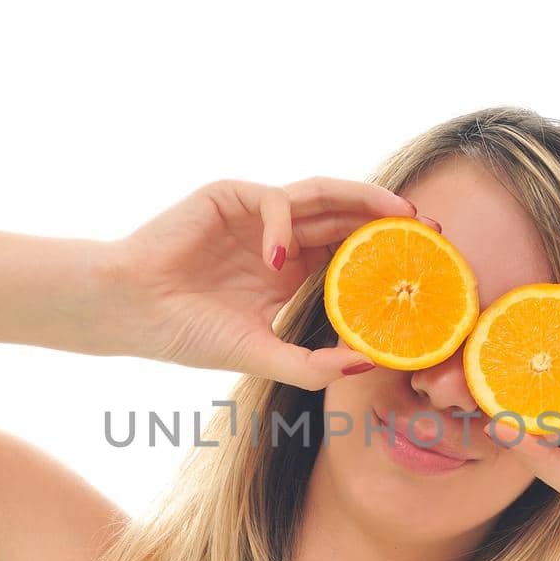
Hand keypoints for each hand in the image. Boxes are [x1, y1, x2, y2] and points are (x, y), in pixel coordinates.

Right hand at [103, 177, 426, 388]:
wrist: (129, 312)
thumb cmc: (185, 333)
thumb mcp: (260, 355)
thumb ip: (311, 364)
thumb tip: (367, 365)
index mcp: (289, 269)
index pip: (350, 250)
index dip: (386, 253)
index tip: (427, 265)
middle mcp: (280, 236)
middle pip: (346, 216)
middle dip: (389, 220)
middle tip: (430, 230)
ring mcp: (256, 213)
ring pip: (321, 195)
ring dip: (361, 200)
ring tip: (396, 216)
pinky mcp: (228, 196)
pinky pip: (273, 202)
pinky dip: (283, 226)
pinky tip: (279, 259)